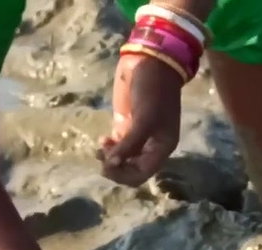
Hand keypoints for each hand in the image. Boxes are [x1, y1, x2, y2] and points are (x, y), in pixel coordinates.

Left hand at [99, 53, 183, 185]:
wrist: (150, 62)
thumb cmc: (153, 90)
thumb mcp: (144, 118)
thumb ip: (129, 144)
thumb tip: (111, 165)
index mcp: (161, 148)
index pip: (142, 174)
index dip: (123, 175)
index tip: (106, 166)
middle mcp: (151, 146)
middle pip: (131, 170)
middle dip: (115, 167)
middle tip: (100, 155)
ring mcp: (138, 136)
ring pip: (122, 159)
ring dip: (109, 158)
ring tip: (100, 146)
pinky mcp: (126, 124)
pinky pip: (117, 145)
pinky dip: (108, 147)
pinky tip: (102, 139)